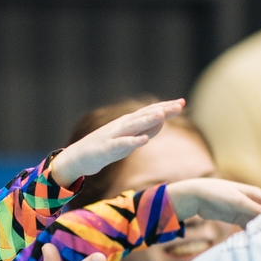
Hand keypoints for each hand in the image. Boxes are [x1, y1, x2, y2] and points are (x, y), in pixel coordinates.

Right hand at [48, 99, 183, 186]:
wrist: (78, 157)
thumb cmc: (105, 148)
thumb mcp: (130, 140)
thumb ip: (145, 131)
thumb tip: (163, 122)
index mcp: (128, 122)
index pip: (150, 111)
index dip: (166, 107)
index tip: (182, 102)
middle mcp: (122, 125)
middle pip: (145, 115)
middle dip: (162, 110)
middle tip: (179, 104)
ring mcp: (114, 135)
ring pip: (134, 126)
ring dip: (148, 120)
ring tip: (163, 115)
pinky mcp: (107, 148)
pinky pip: (121, 144)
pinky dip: (133, 141)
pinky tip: (144, 140)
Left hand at [165, 178, 260, 226]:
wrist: (196, 197)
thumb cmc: (218, 194)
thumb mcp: (239, 202)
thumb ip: (256, 210)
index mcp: (257, 194)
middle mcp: (253, 202)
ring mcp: (245, 210)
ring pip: (259, 222)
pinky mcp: (237, 218)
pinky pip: (249, 227)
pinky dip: (252, 233)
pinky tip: (255, 241)